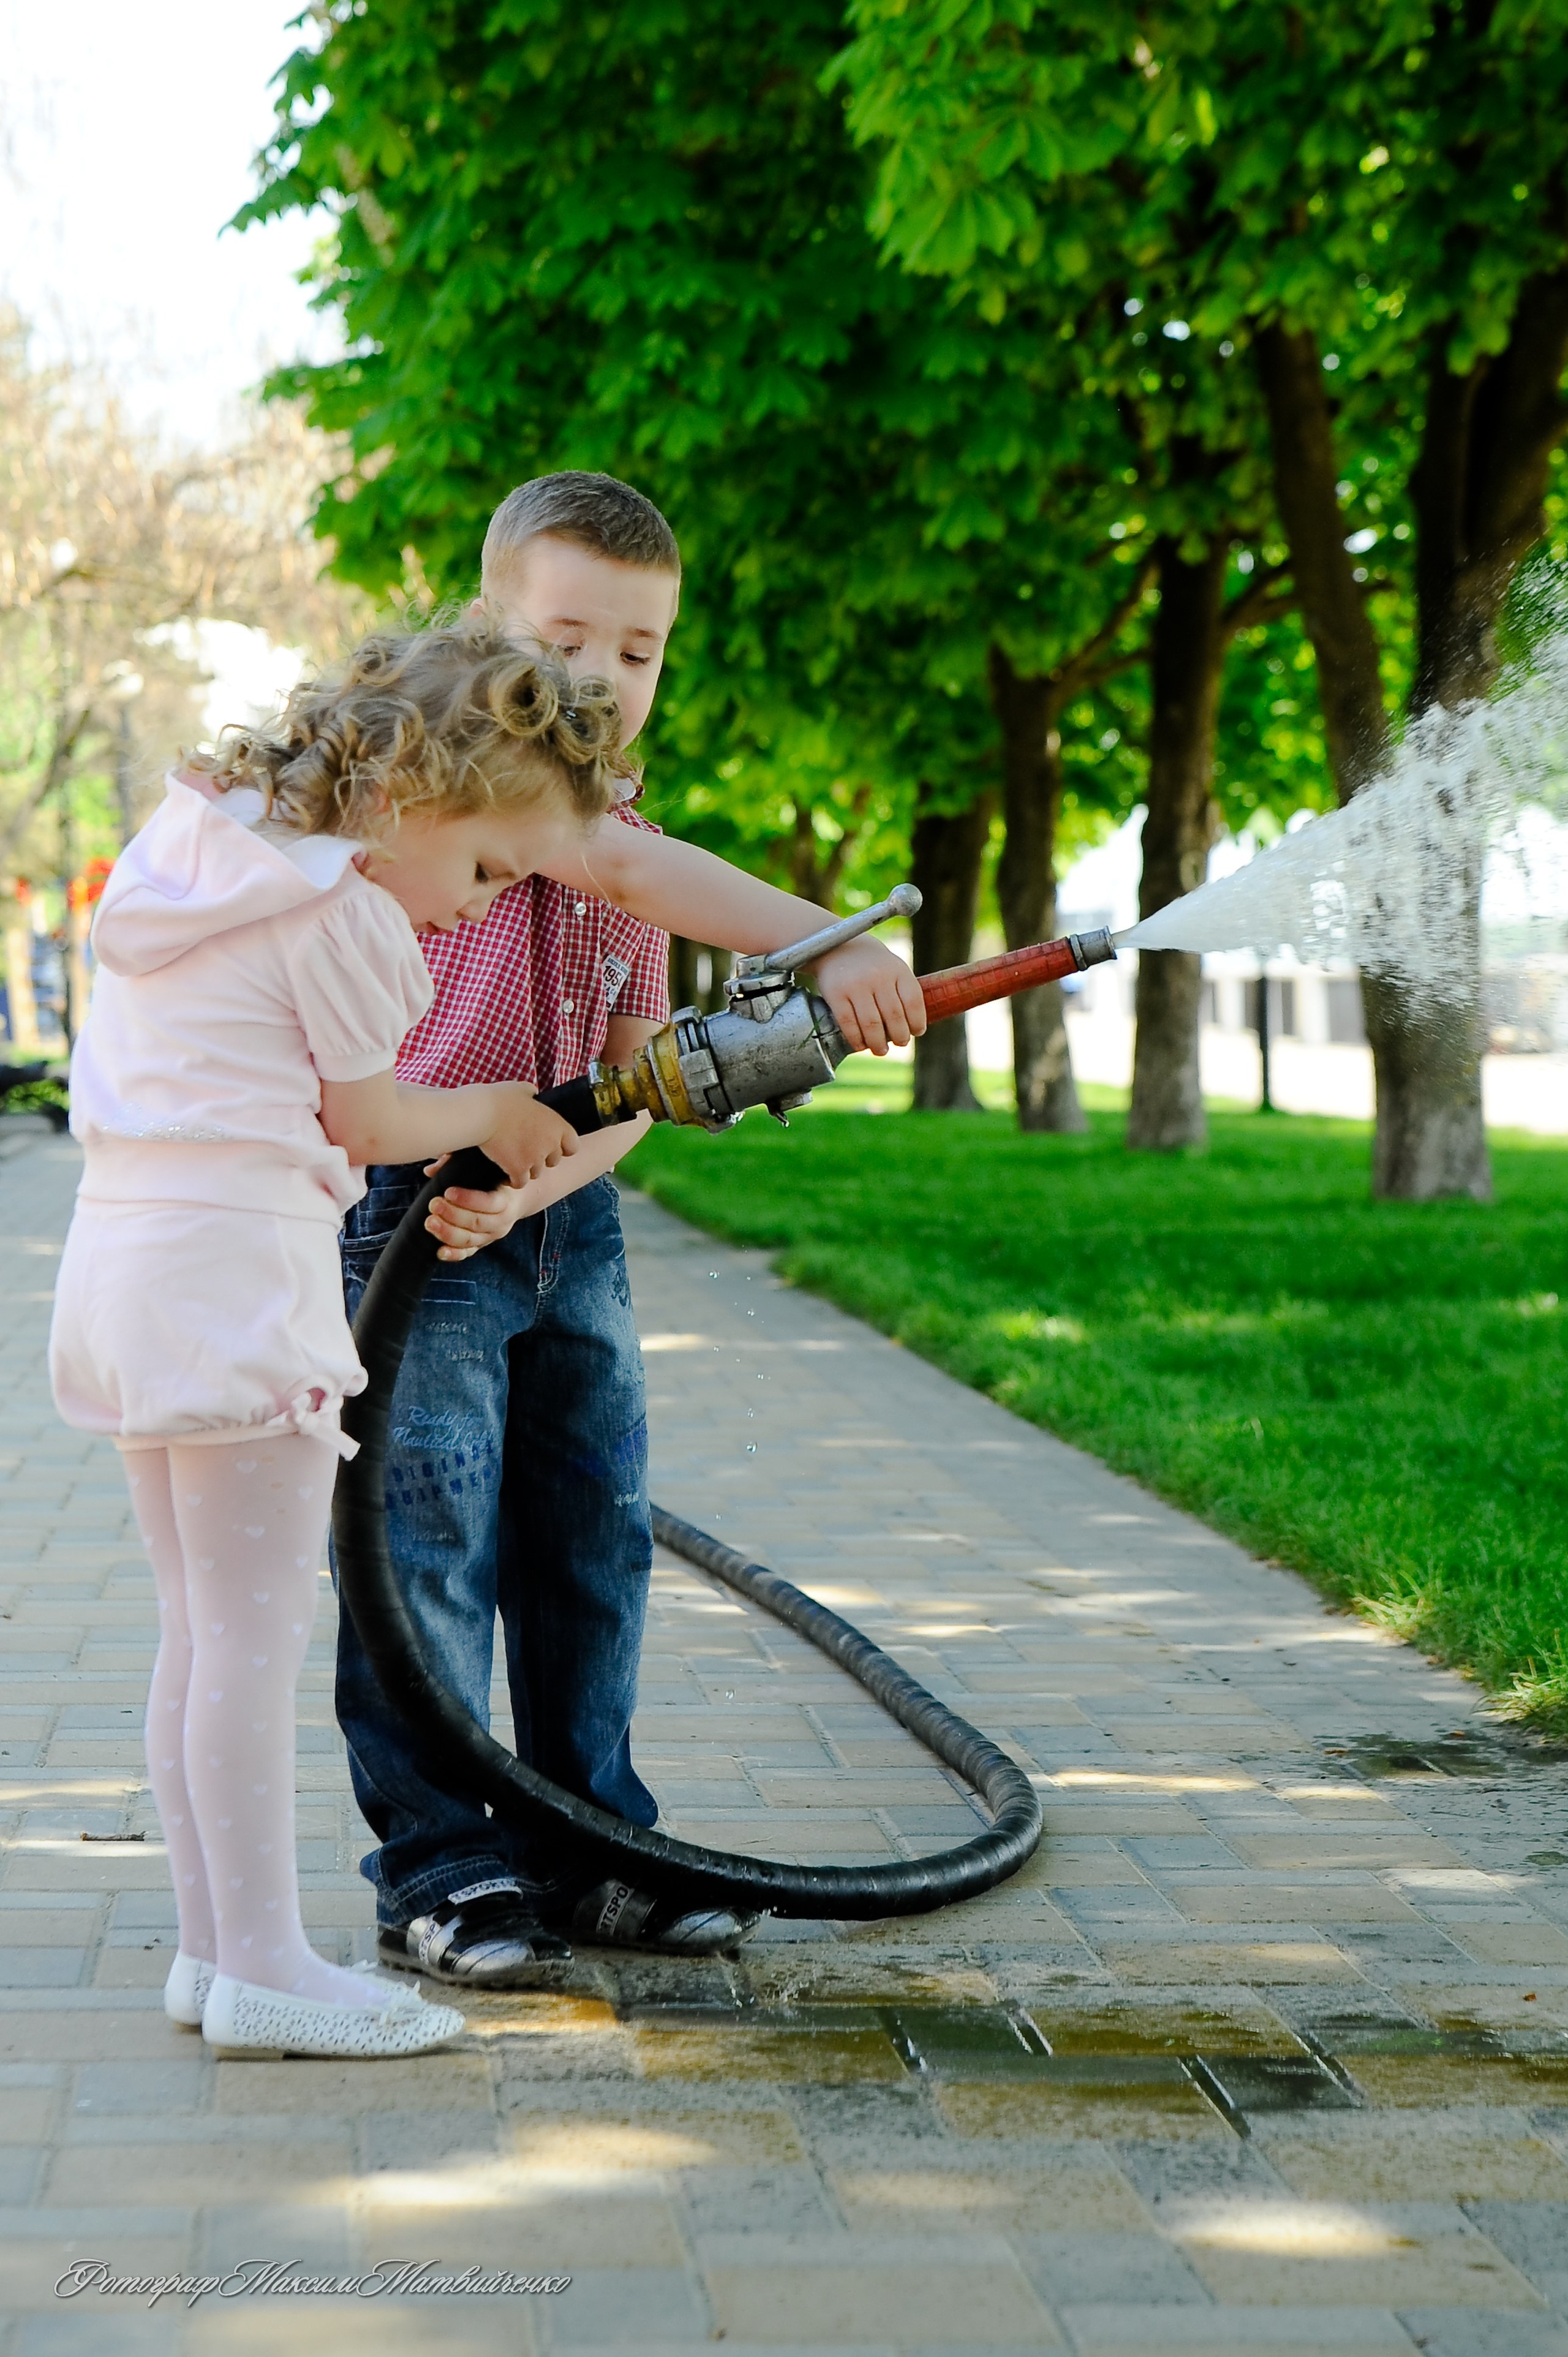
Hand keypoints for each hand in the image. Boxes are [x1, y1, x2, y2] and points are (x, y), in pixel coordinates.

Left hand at [421, 1160, 528, 1261]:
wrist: (515, 1199)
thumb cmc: (495, 1179)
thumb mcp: (484, 1168)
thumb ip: (458, 1163)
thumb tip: (430, 1170)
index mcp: (505, 1200)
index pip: (489, 1203)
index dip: (468, 1199)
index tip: (447, 1191)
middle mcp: (501, 1221)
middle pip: (477, 1223)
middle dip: (453, 1215)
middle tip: (434, 1204)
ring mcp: (491, 1235)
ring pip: (470, 1240)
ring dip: (448, 1233)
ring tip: (430, 1222)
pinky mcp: (482, 1244)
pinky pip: (468, 1253)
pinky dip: (454, 1254)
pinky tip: (439, 1251)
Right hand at [479, 1084, 577, 1187]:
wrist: (483, 1114)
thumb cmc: (500, 1099)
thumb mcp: (522, 1089)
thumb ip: (532, 1094)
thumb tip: (532, 1093)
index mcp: (557, 1124)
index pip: (573, 1146)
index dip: (562, 1147)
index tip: (551, 1145)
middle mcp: (550, 1143)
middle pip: (553, 1161)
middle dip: (542, 1158)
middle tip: (527, 1150)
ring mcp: (535, 1158)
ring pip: (536, 1173)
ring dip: (527, 1169)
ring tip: (514, 1160)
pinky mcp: (518, 1169)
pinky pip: (520, 1182)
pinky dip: (513, 1180)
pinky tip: (506, 1175)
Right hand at [812, 936, 926, 1054]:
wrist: (838, 947)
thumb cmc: (872, 966)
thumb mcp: (893, 969)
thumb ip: (904, 993)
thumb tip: (913, 1029)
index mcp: (897, 970)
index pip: (913, 1002)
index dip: (917, 1022)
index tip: (917, 1032)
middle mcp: (878, 976)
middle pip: (894, 1016)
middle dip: (899, 1036)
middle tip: (900, 1043)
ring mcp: (856, 985)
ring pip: (871, 1024)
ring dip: (878, 1044)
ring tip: (881, 1050)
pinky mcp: (836, 994)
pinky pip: (848, 1024)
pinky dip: (856, 1040)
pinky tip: (861, 1045)